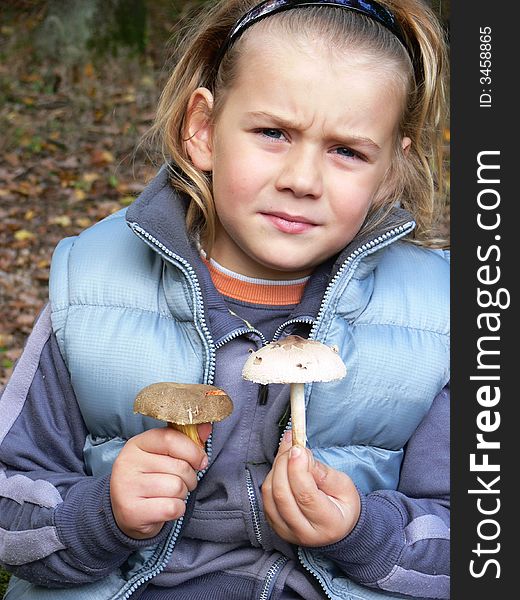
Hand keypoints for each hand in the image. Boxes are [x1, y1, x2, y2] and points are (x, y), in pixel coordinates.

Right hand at [110, 425, 209, 538]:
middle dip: (189, 477)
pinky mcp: (132, 512)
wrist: (127, 512)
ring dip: (182, 494)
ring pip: (177, 487)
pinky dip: (177, 509)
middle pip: (179, 466)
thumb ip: (186, 440)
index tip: (200, 461)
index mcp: (137, 444)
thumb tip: (206, 428)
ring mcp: (127, 488)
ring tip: (171, 494)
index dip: (193, 451)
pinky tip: (166, 507)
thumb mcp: (164, 455)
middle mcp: (128, 463)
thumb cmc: (151, 478)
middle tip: (182, 482)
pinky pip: (172, 508)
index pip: (170, 438)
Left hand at [262, 431, 360, 546]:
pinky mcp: (273, 524)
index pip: (305, 496)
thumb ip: (323, 472)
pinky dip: (272, 475)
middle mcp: (304, 532)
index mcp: (328, 524)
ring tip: (289, 452)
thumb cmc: (342, 503)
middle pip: (282, 494)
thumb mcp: (344, 485)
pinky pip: (265, 496)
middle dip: (284, 463)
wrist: (336, 527)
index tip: (298, 448)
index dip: (297, 469)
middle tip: (294, 446)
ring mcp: (285, 531)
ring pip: (270, 493)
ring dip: (277, 466)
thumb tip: (301, 455)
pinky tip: (283, 464)